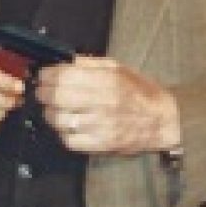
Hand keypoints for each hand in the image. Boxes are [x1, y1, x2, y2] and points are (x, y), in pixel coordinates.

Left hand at [36, 56, 180, 155]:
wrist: (162, 120)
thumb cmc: (140, 93)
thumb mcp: (117, 68)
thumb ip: (88, 63)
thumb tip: (62, 62)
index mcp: (107, 79)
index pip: (63, 76)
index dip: (46, 76)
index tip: (43, 76)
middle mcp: (103, 102)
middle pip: (57, 97)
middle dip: (43, 94)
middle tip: (43, 93)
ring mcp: (102, 125)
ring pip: (59, 120)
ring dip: (51, 114)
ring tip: (56, 109)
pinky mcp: (101, 144)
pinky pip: (69, 140)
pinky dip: (63, 133)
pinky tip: (68, 126)